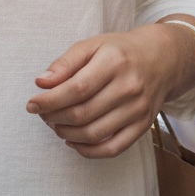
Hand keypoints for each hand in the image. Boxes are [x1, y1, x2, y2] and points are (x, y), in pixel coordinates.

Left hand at [25, 24, 185, 158]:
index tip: (32, 104)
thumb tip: (42, 83)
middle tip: (42, 114)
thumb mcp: (92, 45)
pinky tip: (72, 141)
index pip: (76, 88)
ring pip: (95, 133)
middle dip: (55, 118)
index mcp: (114, 62)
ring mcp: (138, 110)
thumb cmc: (120, 50)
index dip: (50, 100)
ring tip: (55, 125)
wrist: (162, 59)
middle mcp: (129, 87)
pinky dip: (88, 150)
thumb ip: (66, 63)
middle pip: (83, 112)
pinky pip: (113, 148)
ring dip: (67, 134)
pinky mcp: (143, 126)